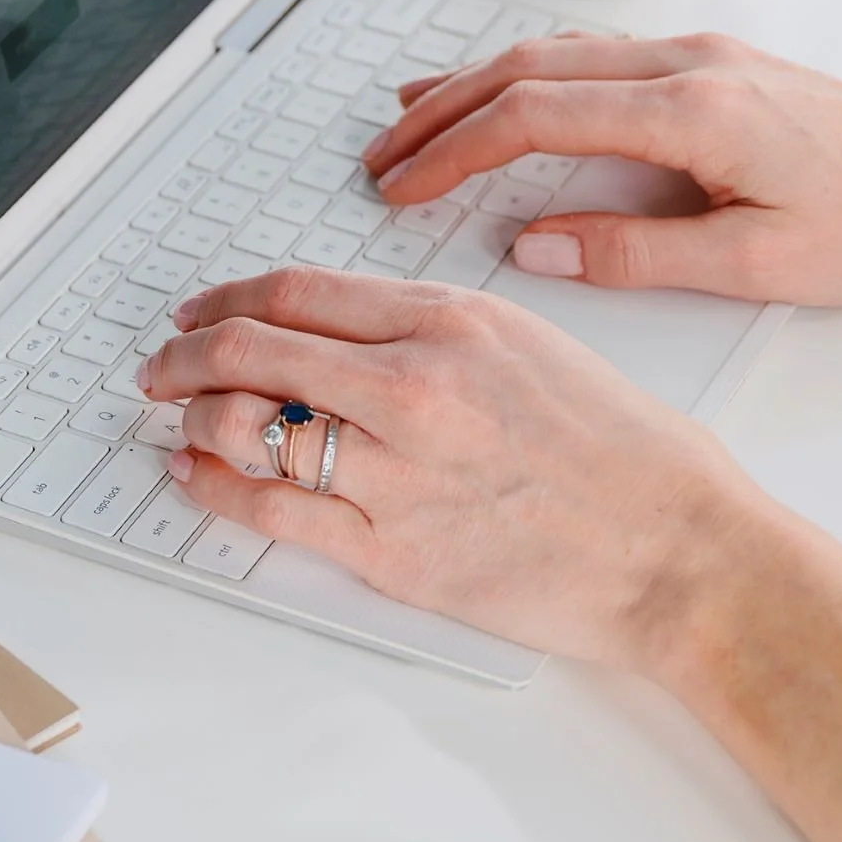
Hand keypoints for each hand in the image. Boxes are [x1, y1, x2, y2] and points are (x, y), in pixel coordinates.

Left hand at [138, 268, 767, 668]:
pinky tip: (198, 480)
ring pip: (246, 425)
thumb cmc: (629, 456)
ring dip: (193, 419)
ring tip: (181, 422)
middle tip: (160, 365)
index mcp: (453, 321)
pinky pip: (271, 509)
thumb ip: (436, 332)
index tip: (200, 308)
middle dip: (184, 354)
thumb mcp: (535, 347)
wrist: (681, 551)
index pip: (298, 291)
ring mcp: (396, 469)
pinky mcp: (391, 550)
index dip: (226, 297)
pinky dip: (215, 488)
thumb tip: (345, 333)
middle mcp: (415, 384)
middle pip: (251, 346)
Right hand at [361, 32, 841, 306]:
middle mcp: (686, 63)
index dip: (452, 151)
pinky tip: (502, 87)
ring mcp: (697, 53)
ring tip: (410, 116)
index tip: (400, 187)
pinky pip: (592, 52)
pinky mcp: (710, 62)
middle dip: (439, 112)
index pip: (532, 116)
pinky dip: (527, 70)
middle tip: (380, 157)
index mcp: (690, 110)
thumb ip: (634, 254)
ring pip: (554, 50)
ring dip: (473, 82)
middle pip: (524, 69)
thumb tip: (535, 246)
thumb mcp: (755, 263)